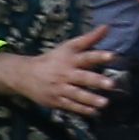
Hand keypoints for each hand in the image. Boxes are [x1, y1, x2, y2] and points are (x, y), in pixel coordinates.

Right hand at [0, 29, 115, 118]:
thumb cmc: (53, 59)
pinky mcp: (56, 100)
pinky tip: (94, 112)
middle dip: (97, 81)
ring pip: (77, 94)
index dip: (99, 56)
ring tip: (105, 103)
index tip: (112, 56)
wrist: (26, 74)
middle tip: (112, 84)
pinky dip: (82, 110)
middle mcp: (66, 73)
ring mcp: (60, 88)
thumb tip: (107, 27)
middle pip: (83, 77)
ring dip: (91, 99)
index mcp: (70, 59)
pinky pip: (70, 105)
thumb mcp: (69, 46)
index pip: (86, 56)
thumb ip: (90, 39)